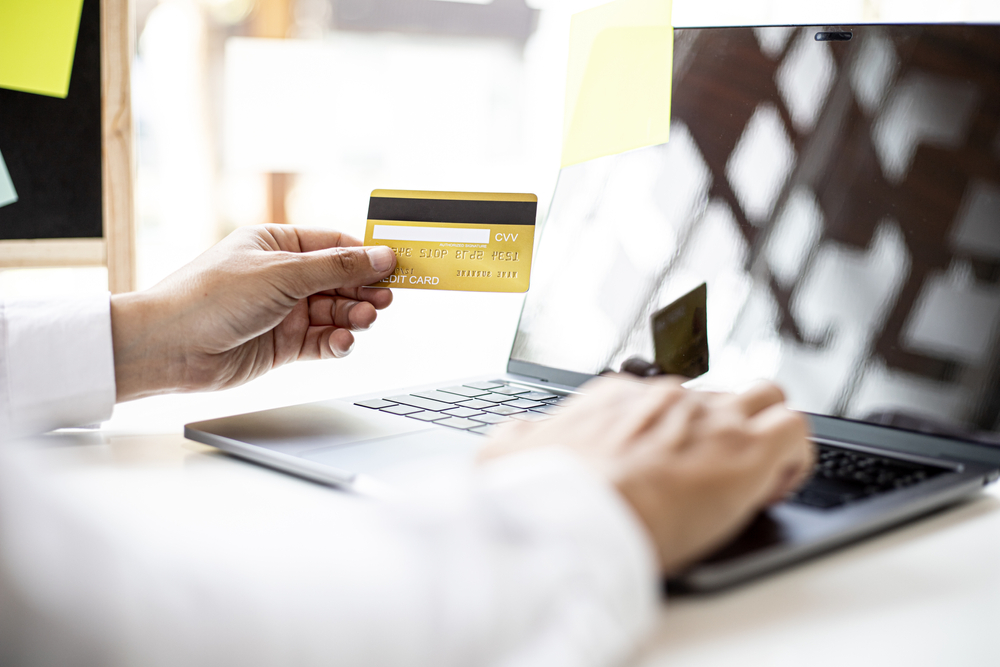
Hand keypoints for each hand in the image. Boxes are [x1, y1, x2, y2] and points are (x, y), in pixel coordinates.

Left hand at [110, 225, 396, 400]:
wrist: (170, 347)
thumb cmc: (210, 298)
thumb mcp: (282, 273)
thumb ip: (337, 266)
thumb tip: (381, 255)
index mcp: (277, 244)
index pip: (334, 245)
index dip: (366, 256)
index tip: (396, 266)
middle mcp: (282, 276)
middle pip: (339, 280)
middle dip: (363, 289)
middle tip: (384, 299)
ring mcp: (283, 311)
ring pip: (335, 312)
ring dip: (353, 317)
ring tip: (363, 321)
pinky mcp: (282, 344)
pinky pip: (322, 340)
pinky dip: (337, 341)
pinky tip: (343, 341)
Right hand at [480, 376, 812, 573]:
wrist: (578, 517)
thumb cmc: (545, 493)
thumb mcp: (509, 454)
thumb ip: (519, 438)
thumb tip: (518, 435)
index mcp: (618, 398)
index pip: (664, 397)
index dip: (677, 433)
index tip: (673, 464)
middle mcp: (668, 398)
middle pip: (717, 395)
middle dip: (724, 428)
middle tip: (714, 471)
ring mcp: (710, 419)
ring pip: (766, 397)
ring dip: (766, 431)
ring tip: (755, 476)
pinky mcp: (748, 449)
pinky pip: (796, 430)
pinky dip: (795, 458)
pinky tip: (773, 487)